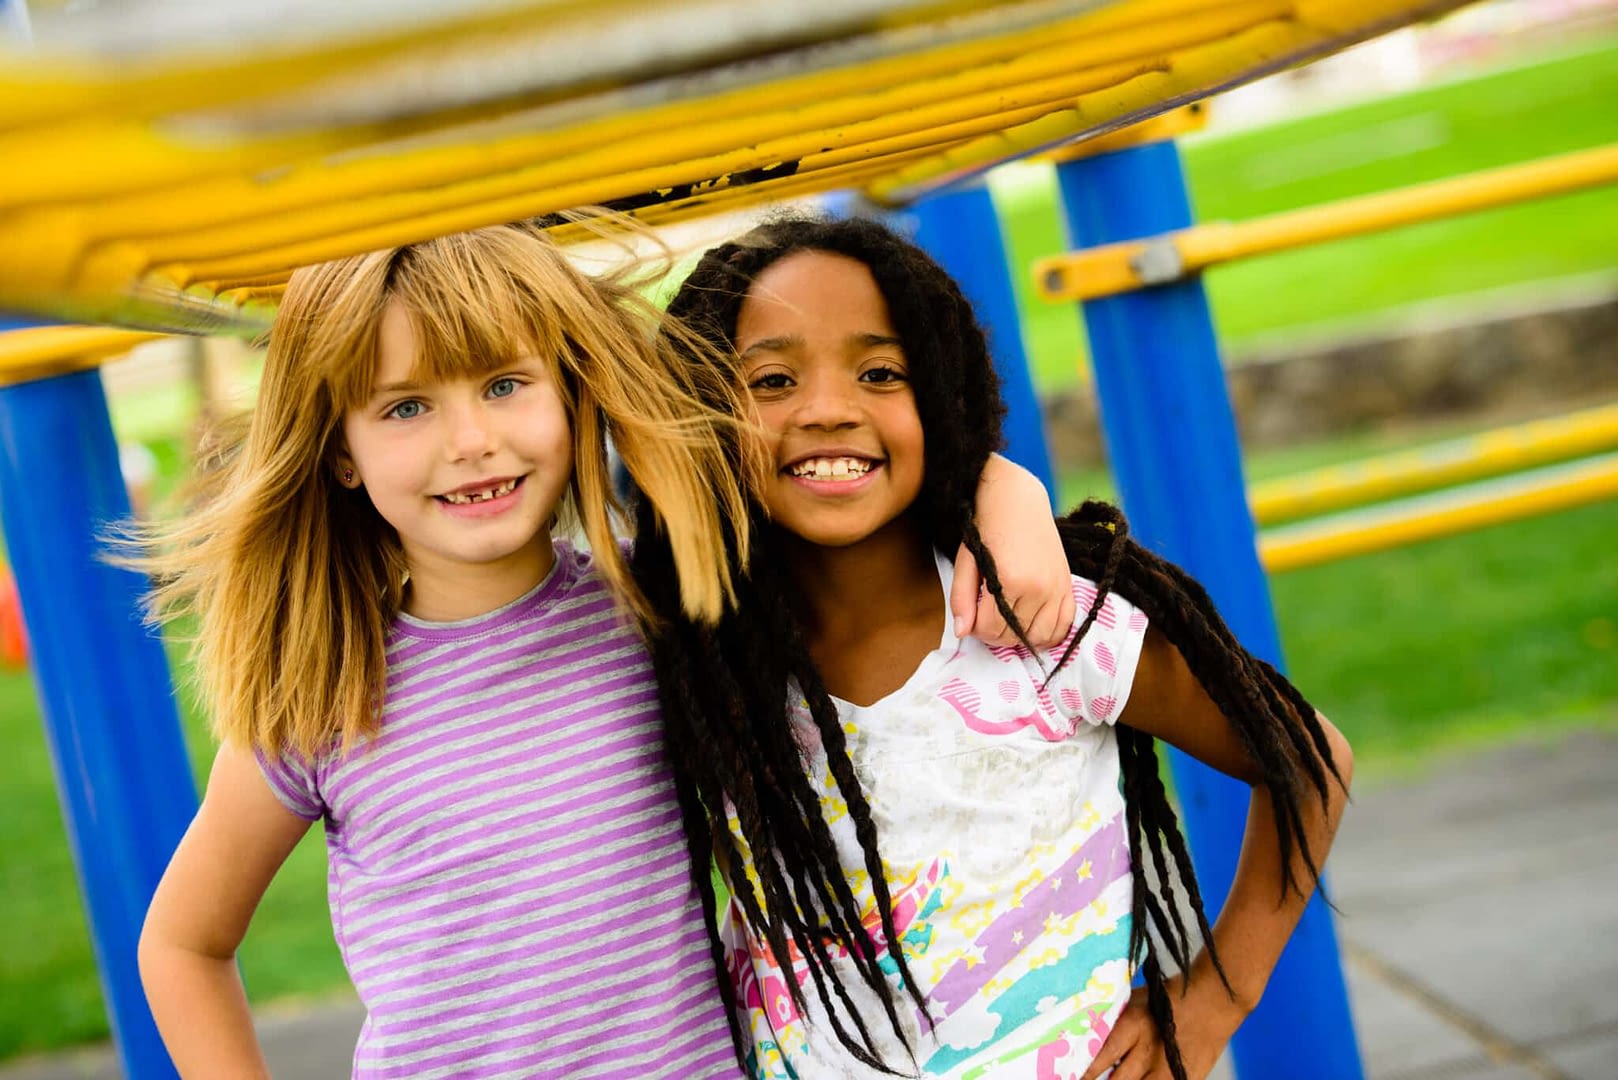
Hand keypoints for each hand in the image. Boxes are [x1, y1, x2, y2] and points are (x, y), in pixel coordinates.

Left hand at [956, 453, 1073, 646]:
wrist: (1017, 500)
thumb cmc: (987, 529)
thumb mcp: (967, 561)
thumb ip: (962, 599)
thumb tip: (961, 633)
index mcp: (1009, 581)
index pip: (990, 629)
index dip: (976, 629)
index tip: (973, 616)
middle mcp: (1037, 588)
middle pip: (1013, 635)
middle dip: (995, 633)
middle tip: (987, 615)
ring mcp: (1056, 588)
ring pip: (1039, 637)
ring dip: (1020, 636)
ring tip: (1007, 619)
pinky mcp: (1068, 585)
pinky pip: (1064, 626)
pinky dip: (1049, 634)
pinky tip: (1032, 625)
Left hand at [1080, 972, 1246, 1079]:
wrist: (1213, 1001)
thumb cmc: (1167, 998)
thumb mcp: (1133, 1002)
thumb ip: (1112, 1021)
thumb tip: (1084, 1035)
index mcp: (1131, 1027)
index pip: (1100, 1058)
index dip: (1083, 1074)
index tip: (1067, 1077)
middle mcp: (1147, 1052)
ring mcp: (1167, 1071)